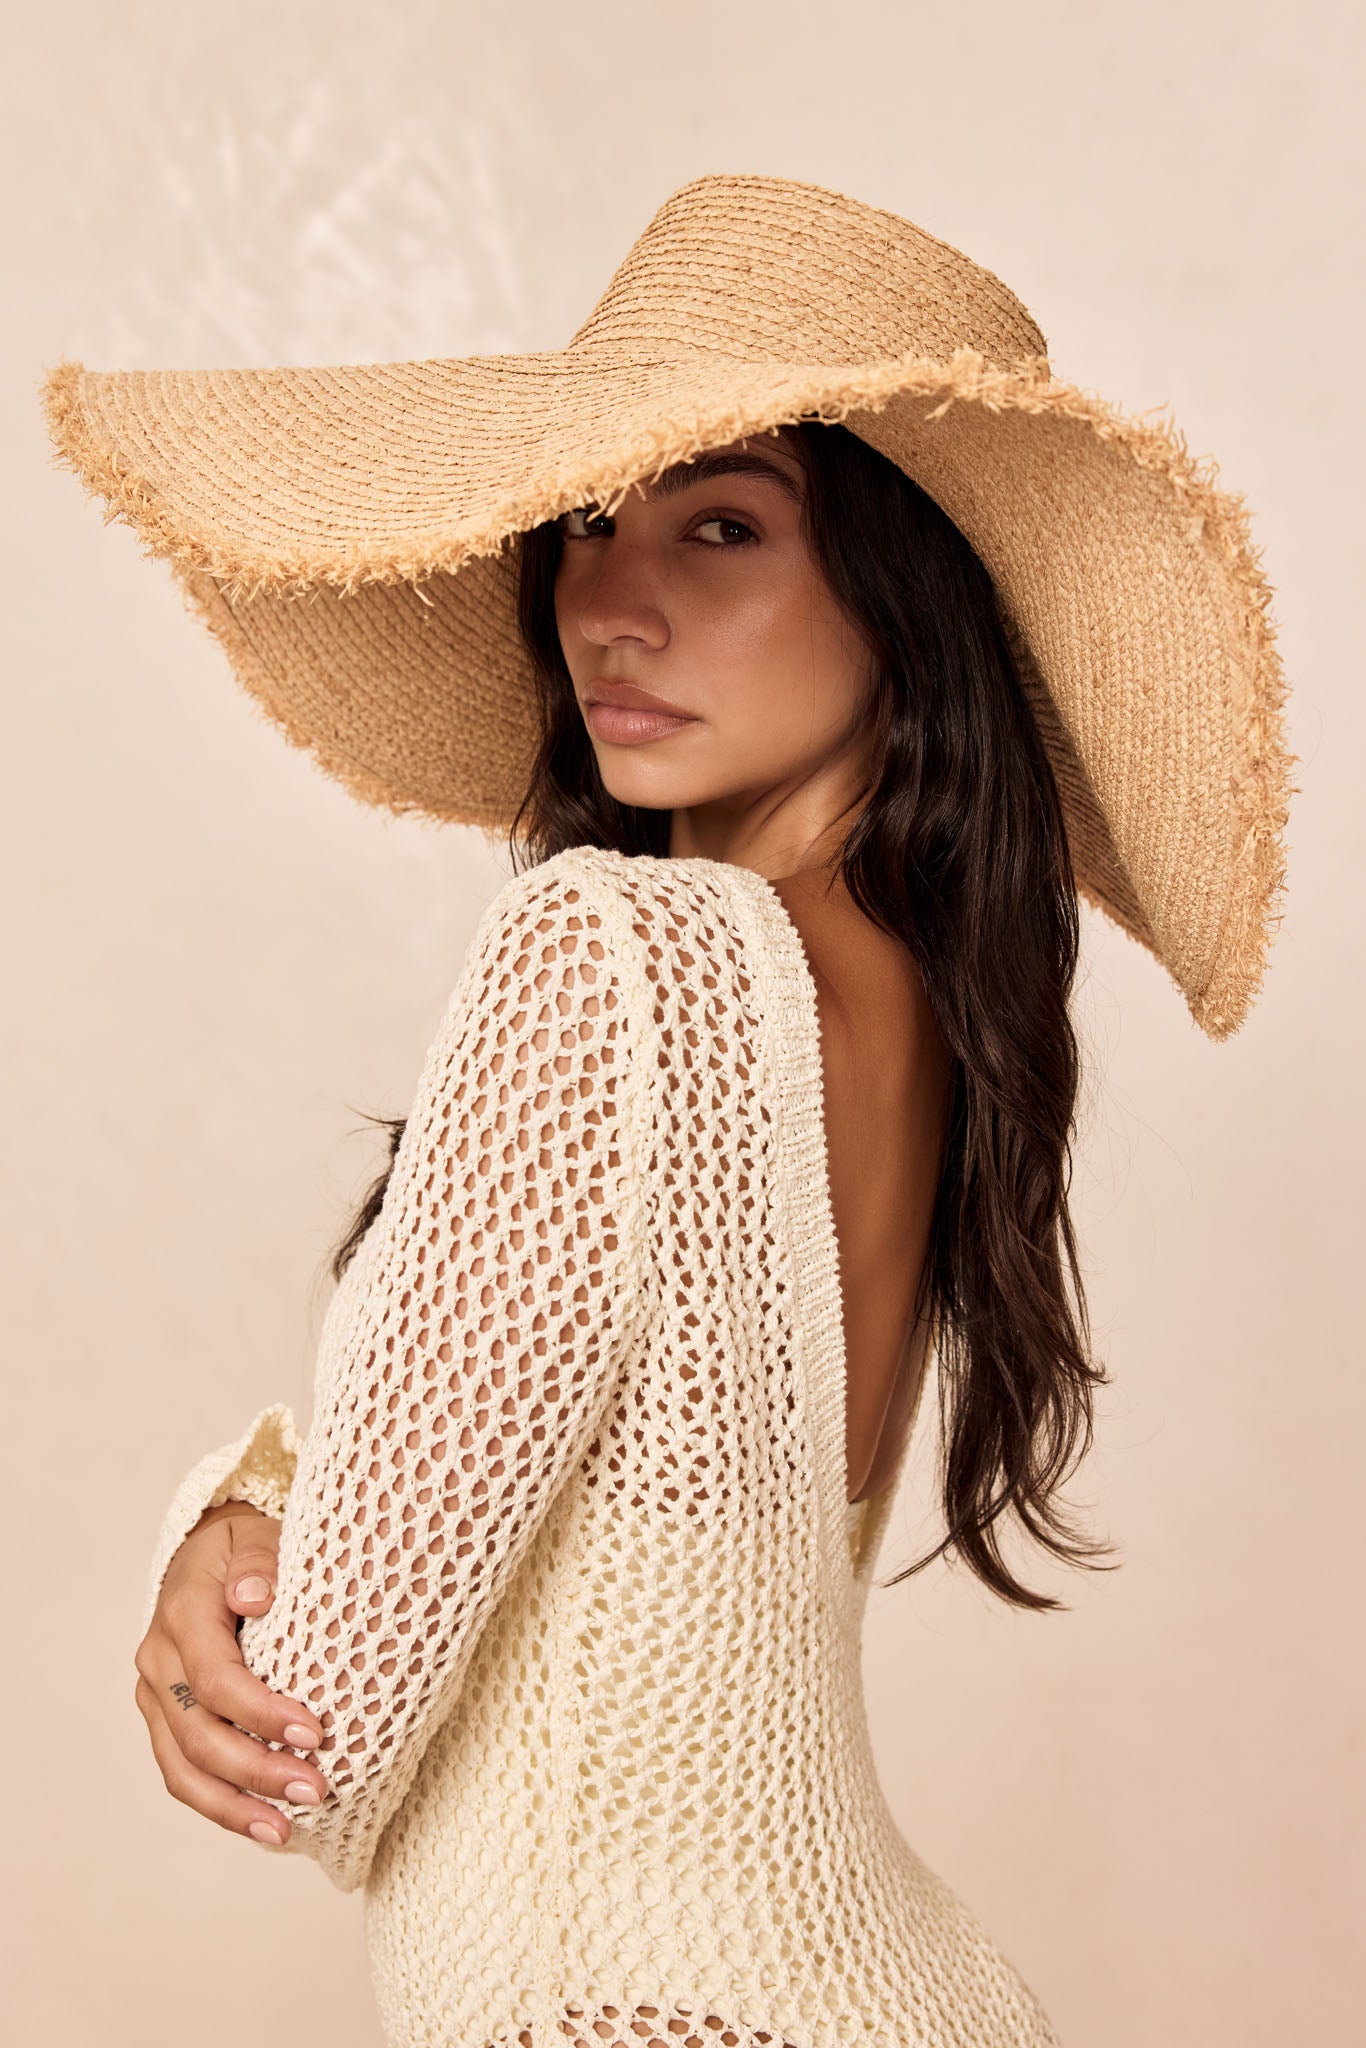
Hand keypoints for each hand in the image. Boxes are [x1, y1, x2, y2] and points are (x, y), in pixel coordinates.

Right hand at [133, 1499, 329, 1847]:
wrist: (211, 1553)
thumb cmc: (245, 1546)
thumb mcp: (256, 1536)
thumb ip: (257, 1564)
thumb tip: (252, 1598)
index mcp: (182, 1614)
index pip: (216, 1679)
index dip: (262, 1714)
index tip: (315, 1735)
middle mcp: (159, 1660)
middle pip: (198, 1735)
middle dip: (256, 1771)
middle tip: (315, 1792)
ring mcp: (156, 1694)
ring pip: (181, 1768)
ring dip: (233, 1807)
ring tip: (284, 1832)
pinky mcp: (164, 1718)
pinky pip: (183, 1772)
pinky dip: (219, 1804)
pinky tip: (262, 1824)